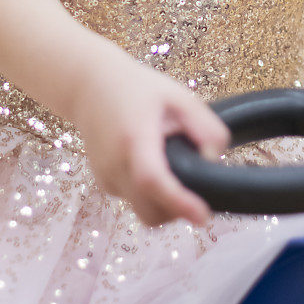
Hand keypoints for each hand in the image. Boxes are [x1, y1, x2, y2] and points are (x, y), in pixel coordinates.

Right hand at [60, 37, 228, 227]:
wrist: (90, 88)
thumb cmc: (138, 89)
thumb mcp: (178, 96)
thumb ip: (204, 126)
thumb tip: (213, 158)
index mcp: (134, 138)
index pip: (152, 179)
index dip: (178, 201)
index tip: (203, 216)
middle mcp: (115, 164)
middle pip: (149, 211)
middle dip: (178, 210)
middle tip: (197, 188)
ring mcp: (106, 177)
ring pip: (143, 211)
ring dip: (164, 204)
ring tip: (176, 171)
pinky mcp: (105, 183)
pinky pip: (134, 201)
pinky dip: (150, 195)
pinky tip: (155, 166)